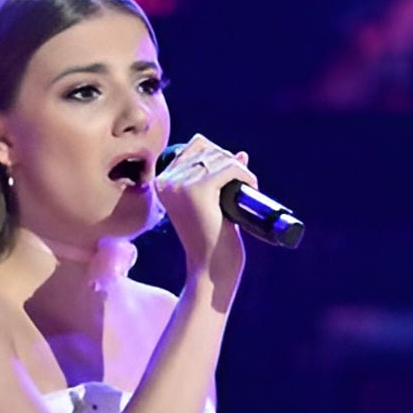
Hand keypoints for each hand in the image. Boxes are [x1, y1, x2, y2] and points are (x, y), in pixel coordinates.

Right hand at [155, 136, 255, 302]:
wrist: (211, 265)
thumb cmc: (213, 236)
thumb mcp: (213, 201)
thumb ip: (220, 177)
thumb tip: (241, 154)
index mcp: (161, 183)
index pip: (196, 146)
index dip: (219, 156)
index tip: (231, 178)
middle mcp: (165, 181)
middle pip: (208, 149)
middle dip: (230, 164)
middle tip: (242, 187)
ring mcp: (179, 185)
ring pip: (220, 158)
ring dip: (240, 171)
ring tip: (247, 190)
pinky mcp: (197, 191)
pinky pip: (230, 168)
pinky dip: (246, 176)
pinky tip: (251, 188)